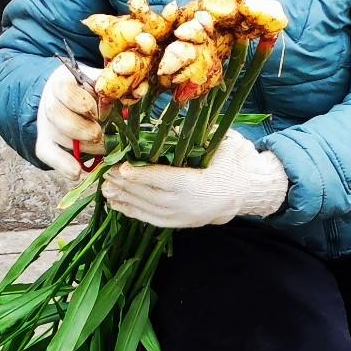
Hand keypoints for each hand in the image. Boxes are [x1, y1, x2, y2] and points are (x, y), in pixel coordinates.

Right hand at [34, 62, 106, 178]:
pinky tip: (77, 172)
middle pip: (56, 114)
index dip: (81, 102)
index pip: (64, 90)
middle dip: (81, 128)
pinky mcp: (45, 142)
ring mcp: (46, 124)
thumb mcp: (102, 84)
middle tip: (99, 134)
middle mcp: (50, 101)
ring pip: (58, 137)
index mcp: (63, 81)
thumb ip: (113, 89)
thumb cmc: (92, 92)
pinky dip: (62, 165)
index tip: (96, 112)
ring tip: (103, 147)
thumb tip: (134, 94)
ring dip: (83, 147)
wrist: (74, 101)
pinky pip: (48, 155)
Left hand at [101, 129, 287, 229]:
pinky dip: (131, 211)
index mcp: (198, 184)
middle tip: (105, 172)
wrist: (246, 191)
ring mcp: (182, 217)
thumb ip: (197, 135)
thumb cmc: (234, 162)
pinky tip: (116, 203)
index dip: (141, 175)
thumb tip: (167, 126)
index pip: (164, 180)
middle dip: (125, 185)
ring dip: (124, 198)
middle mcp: (187, 205)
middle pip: (150, 195)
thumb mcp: (222, 143)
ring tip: (105, 187)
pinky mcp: (178, 224)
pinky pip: (150, 219)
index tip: (121, 168)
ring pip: (146, 209)